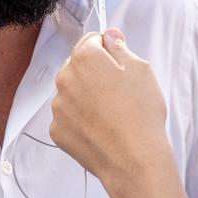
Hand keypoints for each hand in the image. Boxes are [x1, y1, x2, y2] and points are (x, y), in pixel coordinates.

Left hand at [51, 29, 197, 197]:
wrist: (134, 160)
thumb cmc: (141, 113)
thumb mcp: (140, 69)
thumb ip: (120, 47)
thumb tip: (109, 36)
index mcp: (84, 58)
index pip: (91, 41)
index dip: (107, 49)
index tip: (118, 63)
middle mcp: (64, 78)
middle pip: (78, 66)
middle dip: (94, 73)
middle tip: (119, 91)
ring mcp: (58, 106)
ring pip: (72, 92)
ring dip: (86, 97)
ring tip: (111, 114)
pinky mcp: (57, 130)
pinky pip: (68, 117)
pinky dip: (80, 120)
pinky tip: (101, 129)